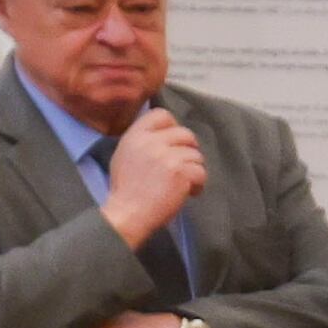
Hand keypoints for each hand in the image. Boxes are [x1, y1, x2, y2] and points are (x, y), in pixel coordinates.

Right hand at [98, 109, 206, 246]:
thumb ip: (143, 141)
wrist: (129, 213)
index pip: (162, 115)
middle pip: (186, 134)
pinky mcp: (181, 172)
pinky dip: (198, 184)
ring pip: (196, 155)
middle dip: (189, 150)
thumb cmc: (127, 189)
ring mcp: (167, 156)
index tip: (174, 143)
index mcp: (135, 135)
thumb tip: (165, 134)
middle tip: (184, 166)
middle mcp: (151, 142)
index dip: (173, 127)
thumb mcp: (125, 155)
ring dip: (194, 170)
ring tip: (182, 183)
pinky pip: (201, 172)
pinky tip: (187, 192)